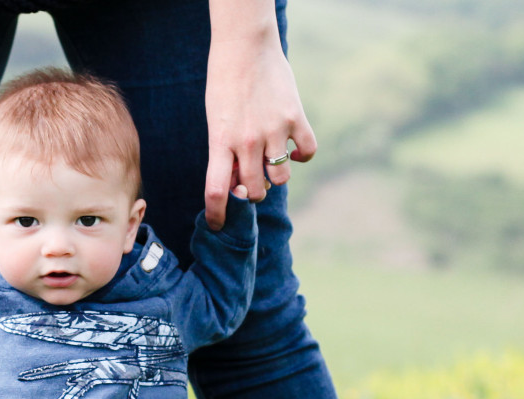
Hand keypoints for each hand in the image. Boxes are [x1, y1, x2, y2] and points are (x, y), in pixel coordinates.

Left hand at [202, 32, 317, 228]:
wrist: (245, 47)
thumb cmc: (224, 83)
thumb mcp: (216, 120)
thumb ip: (226, 151)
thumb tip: (239, 183)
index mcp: (220, 141)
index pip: (216, 191)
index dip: (217, 215)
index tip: (218, 226)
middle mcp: (247, 141)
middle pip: (253, 191)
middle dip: (251, 193)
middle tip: (251, 181)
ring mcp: (273, 131)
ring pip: (280, 178)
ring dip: (275, 177)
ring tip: (271, 162)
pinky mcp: (295, 118)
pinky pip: (307, 153)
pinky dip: (301, 157)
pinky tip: (293, 150)